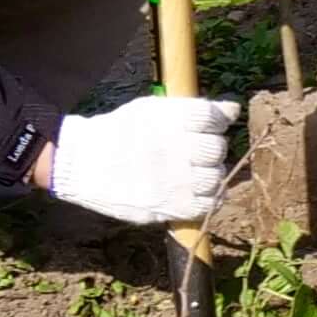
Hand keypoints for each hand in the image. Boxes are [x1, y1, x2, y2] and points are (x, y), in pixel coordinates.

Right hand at [41, 95, 234, 227]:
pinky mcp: (172, 207)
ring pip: (216, 177)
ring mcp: (176, 180)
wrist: (83, 164)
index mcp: (173, 120)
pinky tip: (194, 190)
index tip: (203, 127)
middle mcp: (178, 148)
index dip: (214, 122)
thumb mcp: (153, 109)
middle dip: (210, 148)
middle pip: (217, 149)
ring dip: (210, 174)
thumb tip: (234, 110)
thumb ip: (197, 109)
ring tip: (192, 171)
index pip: (214, 118)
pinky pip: (208, 204)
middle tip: (194, 152)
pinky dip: (207, 197)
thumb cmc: (122, 132)